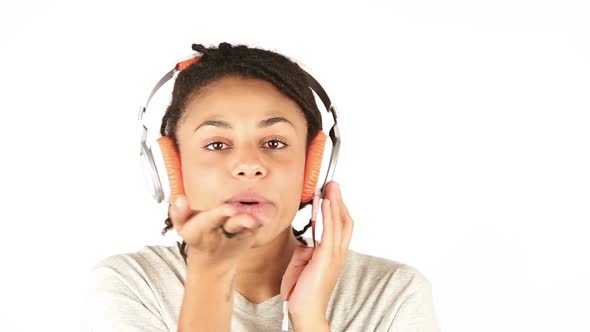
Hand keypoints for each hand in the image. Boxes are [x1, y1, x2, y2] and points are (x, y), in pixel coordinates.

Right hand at [169, 196, 265, 268]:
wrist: (213, 261)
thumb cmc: (198, 236)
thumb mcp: (183, 227)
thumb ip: (179, 213)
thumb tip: (179, 199)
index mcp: (203, 230)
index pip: (212, 219)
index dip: (221, 214)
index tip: (230, 209)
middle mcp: (222, 232)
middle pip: (232, 225)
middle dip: (241, 220)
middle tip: (252, 219)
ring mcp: (238, 234)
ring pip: (247, 227)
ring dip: (256, 220)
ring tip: (267, 213)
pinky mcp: (249, 234)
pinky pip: (256, 226)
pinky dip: (262, 219)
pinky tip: (270, 211)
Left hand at [280, 181, 353, 325]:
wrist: (304, 310)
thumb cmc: (302, 291)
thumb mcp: (301, 264)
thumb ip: (305, 249)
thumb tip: (305, 240)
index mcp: (333, 254)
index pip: (339, 226)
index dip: (337, 209)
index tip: (330, 194)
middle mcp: (338, 253)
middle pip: (344, 220)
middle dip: (339, 201)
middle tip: (333, 185)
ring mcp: (334, 255)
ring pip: (339, 222)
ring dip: (335, 202)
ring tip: (330, 187)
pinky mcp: (326, 257)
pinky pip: (329, 231)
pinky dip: (328, 215)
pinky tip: (325, 203)